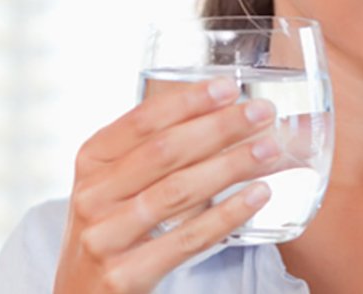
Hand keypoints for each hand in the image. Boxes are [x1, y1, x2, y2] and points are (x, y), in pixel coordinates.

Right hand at [54, 78, 280, 292]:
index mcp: (92, 161)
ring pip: (178, 192)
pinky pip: (186, 239)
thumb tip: (234, 115)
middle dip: (220, 128)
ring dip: (230, 166)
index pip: (142, 121)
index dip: (188, 102)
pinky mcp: (125, 275)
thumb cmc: (115, 228)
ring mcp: (105, 237)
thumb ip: (162, 151)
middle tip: (263, 112)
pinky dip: (227, 215)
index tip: (229, 87)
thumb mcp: (120, 183)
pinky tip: (258, 196)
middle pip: (164, 152)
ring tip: (270, 151)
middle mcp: (92, 195)